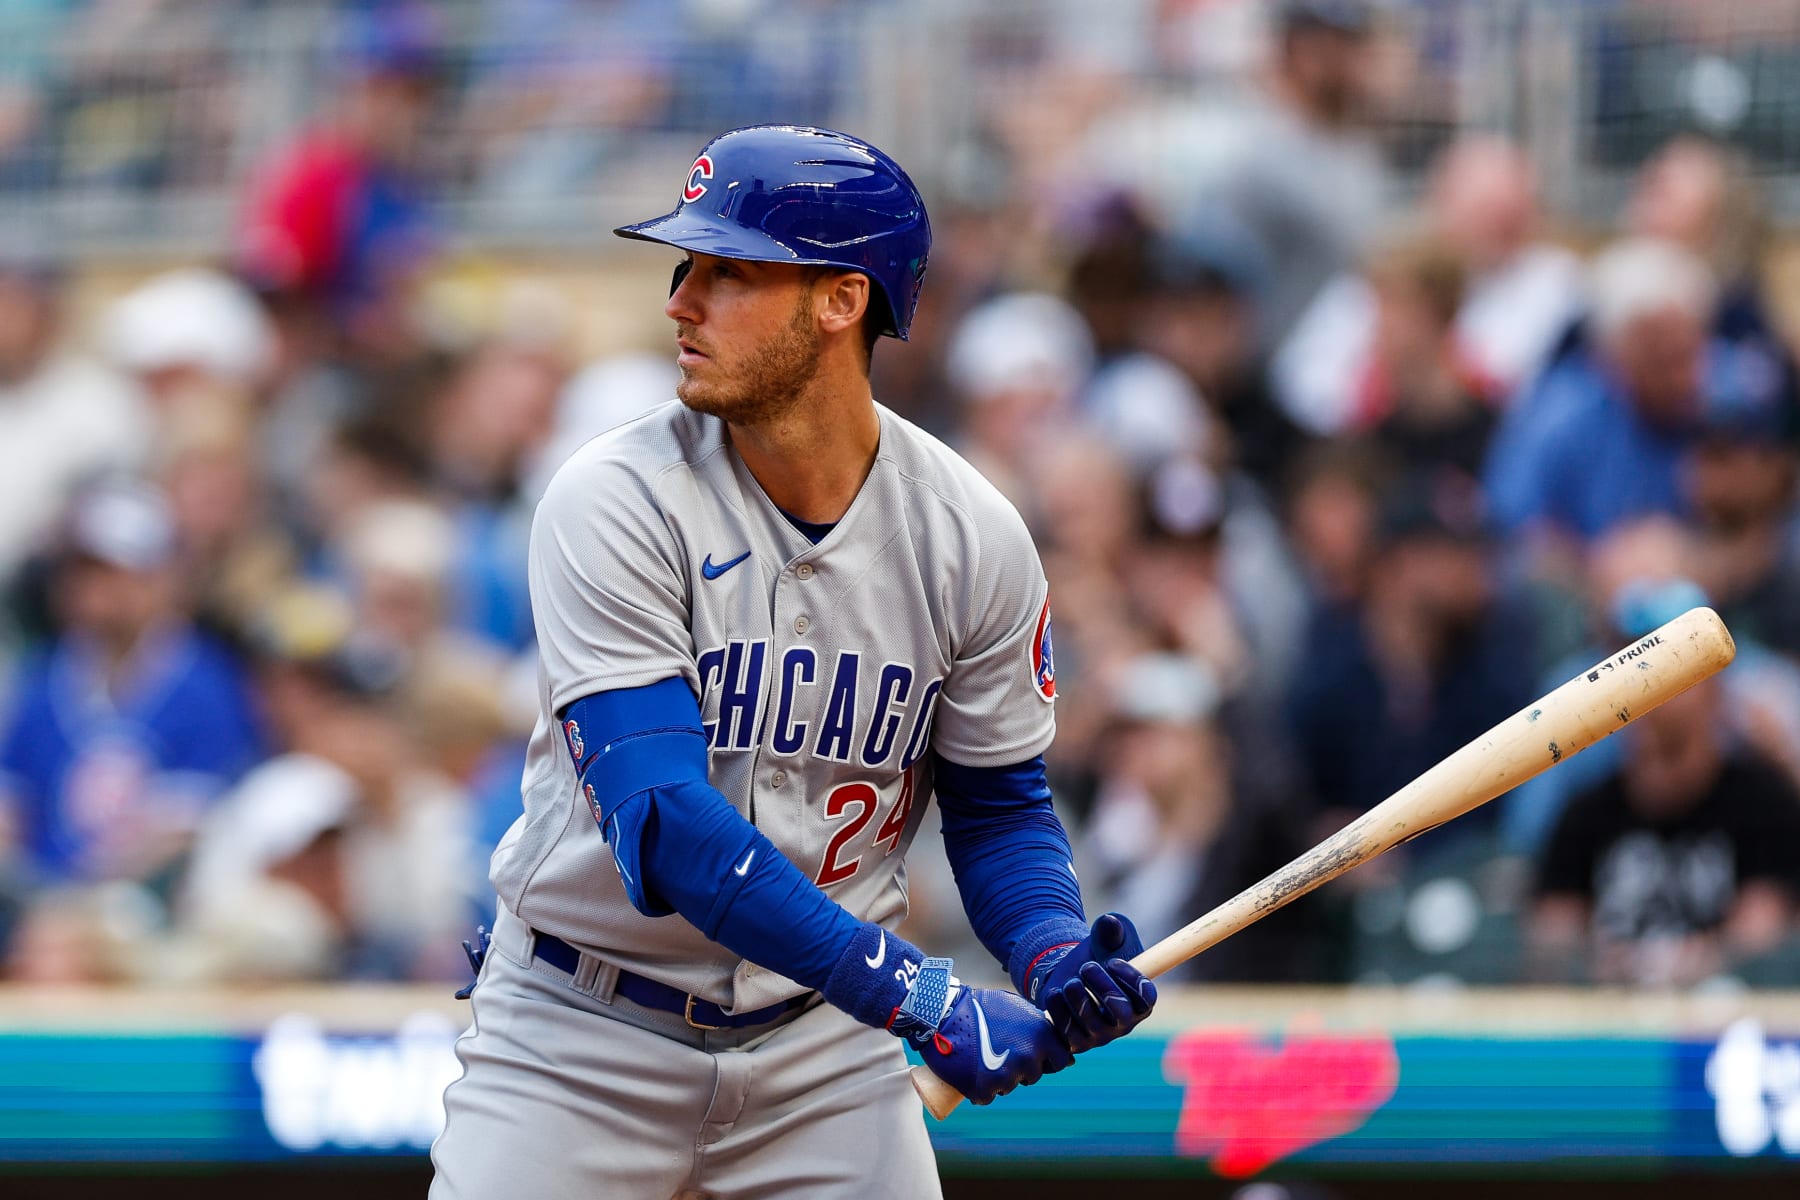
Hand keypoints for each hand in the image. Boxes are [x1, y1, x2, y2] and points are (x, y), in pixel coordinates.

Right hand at [891, 963, 1072, 1104]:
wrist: (942, 1014)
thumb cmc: (979, 1006)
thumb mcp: (1016, 1006)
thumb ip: (1036, 1024)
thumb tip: (1052, 1039)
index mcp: (1041, 1036)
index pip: (1061, 1060)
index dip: (1049, 1059)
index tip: (1036, 1056)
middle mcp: (1028, 1058)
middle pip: (1033, 1076)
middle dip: (1021, 1069)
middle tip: (1000, 1053)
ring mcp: (1007, 1077)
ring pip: (1009, 1087)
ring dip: (999, 1079)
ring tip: (982, 1058)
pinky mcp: (984, 1090)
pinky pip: (987, 1096)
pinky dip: (980, 1089)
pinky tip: (971, 1072)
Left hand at [1031, 912, 1156, 1052]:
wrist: (1068, 972)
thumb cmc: (1097, 956)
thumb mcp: (1106, 939)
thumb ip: (1112, 929)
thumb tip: (1109, 922)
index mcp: (1139, 1000)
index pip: (1147, 998)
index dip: (1132, 980)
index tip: (1113, 961)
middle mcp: (1123, 1023)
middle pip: (1121, 1013)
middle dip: (1104, 988)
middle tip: (1087, 966)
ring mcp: (1099, 1035)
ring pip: (1092, 1025)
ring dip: (1079, 999)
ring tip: (1070, 981)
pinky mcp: (1074, 1041)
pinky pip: (1067, 1034)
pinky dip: (1059, 1012)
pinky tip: (1055, 992)